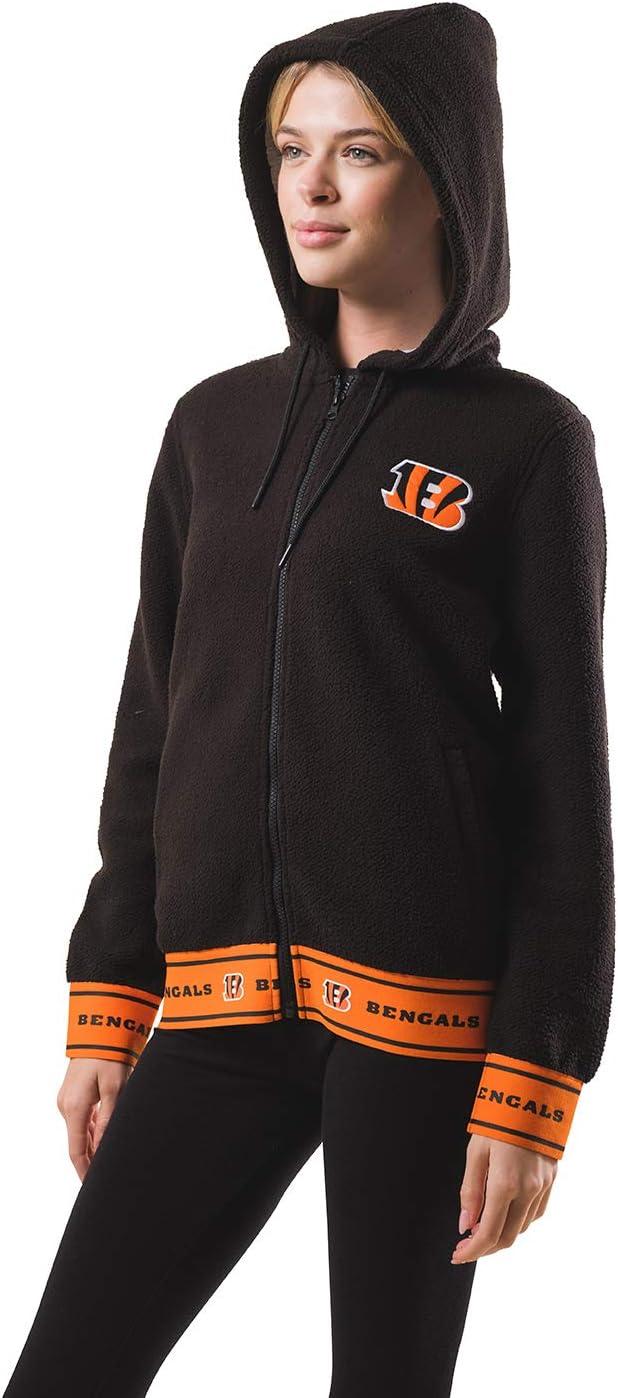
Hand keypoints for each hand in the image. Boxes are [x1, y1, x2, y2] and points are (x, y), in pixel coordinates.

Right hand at [57, 1059, 131, 1180]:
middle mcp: (66, 1106)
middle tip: (107, 1175)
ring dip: (92, 1145)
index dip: (85, 1171)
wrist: (100, 1032)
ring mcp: (67, 1100)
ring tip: (109, 1159)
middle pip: (77, 1143)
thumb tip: (102, 1150)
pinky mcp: (72, 1094)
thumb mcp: (115, 1090)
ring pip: (80, 1131)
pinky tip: (104, 1136)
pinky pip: (81, 1119)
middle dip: (91, 1160)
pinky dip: (92, 1131)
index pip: (76, 1151)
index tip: (93, 1186)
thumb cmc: (110, 1058)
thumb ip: (108, 1122)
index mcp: (74, 1109)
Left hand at [452, 1133, 557, 1262]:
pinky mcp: (551, 1180)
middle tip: (465, 1245)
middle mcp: (528, 1190)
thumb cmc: (497, 1120)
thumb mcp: (475, 1152)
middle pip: (508, 1237)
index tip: (457, 1255)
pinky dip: (519, 1220)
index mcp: (505, 1184)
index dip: (472, 1250)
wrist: (530, 1096)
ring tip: (481, 1227)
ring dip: (502, 1234)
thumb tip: (465, 1225)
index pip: (488, 1233)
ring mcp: (543, 1186)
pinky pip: (536, 1212)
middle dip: (485, 1247)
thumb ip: (470, 1191)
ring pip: (523, 1227)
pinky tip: (505, 1213)